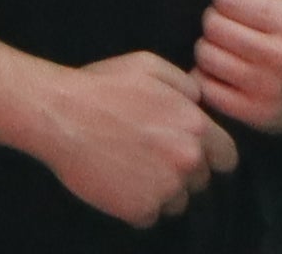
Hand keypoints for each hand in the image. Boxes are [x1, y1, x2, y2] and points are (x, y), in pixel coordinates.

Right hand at [27, 51, 242, 222]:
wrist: (55, 112)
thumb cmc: (98, 86)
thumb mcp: (146, 64)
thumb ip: (184, 83)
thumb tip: (200, 101)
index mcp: (195, 127)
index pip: (226, 157)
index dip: (207, 153)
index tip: (183, 149)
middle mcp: (188, 160)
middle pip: (200, 180)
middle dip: (179, 170)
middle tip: (145, 154)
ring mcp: (165, 188)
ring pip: (177, 200)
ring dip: (159, 190)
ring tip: (126, 168)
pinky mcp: (140, 209)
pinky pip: (149, 215)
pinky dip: (134, 204)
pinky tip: (114, 180)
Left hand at [202, 0, 281, 136]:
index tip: (245, 10)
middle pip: (211, 25)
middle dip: (216, 24)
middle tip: (236, 33)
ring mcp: (271, 88)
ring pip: (204, 53)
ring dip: (210, 50)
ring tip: (232, 52)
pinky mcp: (254, 114)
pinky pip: (203, 85)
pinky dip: (208, 79)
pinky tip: (228, 77)